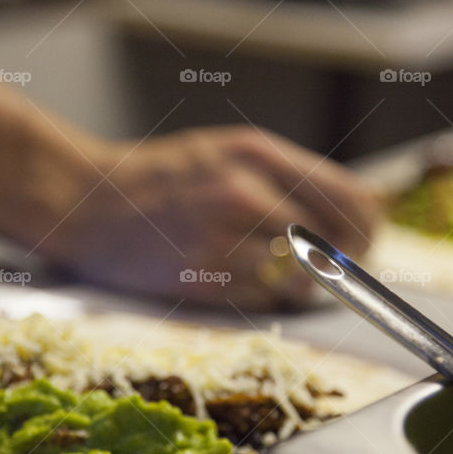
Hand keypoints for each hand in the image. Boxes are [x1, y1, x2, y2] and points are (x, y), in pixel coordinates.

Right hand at [38, 126, 378, 310]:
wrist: (85, 202)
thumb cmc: (159, 178)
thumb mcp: (225, 153)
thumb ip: (286, 177)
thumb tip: (357, 215)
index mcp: (256, 152)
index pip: (351, 198)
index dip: (367, 230)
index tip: (361, 245)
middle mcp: (244, 192)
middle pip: (333, 245)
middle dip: (337, 266)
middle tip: (326, 270)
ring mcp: (222, 237)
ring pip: (298, 280)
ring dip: (292, 285)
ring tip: (260, 268)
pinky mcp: (202, 279)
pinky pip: (261, 301)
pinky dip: (259, 298)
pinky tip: (232, 278)